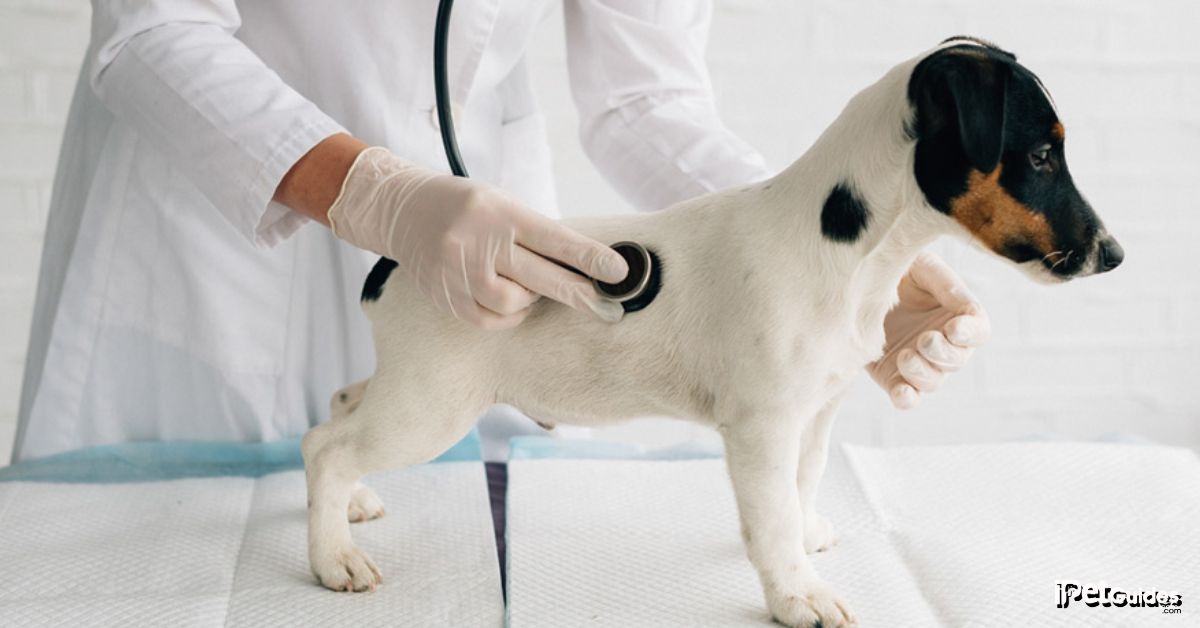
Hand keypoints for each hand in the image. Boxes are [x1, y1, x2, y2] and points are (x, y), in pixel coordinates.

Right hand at [327, 147, 628, 328]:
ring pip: (515, 304)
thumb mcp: (501, 202)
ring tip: (529, 285)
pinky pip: (490, 320)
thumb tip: (584, 265)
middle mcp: (478, 242)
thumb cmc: (465, 206)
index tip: (620, 272)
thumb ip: (535, 233)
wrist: (401, 210)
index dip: (590, 258)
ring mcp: (459, 272)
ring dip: (532, 299)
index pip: (554, 239)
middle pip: (540, 278)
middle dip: (579, 294)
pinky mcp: (446, 296)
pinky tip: (510, 300)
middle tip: (607, 307)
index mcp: (499, 212)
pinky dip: (509, 315)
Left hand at [867, 251, 990, 408]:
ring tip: (905, 356)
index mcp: (957, 315)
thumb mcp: (921, 266)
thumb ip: (944, 284)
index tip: (953, 328)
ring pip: (933, 381)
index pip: (978, 331)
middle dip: (943, 353)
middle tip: (925, 340)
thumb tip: (963, 310)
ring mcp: (918, 362)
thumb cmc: (896, 269)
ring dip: (923, 373)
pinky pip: (907, 396)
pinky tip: (902, 393)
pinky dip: (907, 399)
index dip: (970, 333)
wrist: (855, 282)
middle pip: (957, 360)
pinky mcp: (893, 376)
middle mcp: (943, 343)